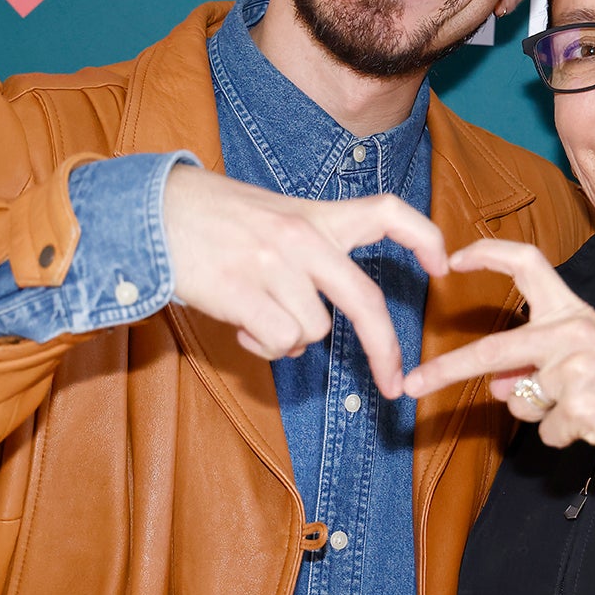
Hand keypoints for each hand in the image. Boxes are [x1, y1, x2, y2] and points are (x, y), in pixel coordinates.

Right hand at [162, 166, 446, 394]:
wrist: (151, 210)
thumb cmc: (211, 220)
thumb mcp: (272, 217)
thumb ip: (310, 253)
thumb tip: (327, 316)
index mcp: (315, 215)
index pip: (386, 211)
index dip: (423, 236)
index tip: (443, 265)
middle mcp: (302, 237)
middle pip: (365, 300)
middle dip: (385, 349)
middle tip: (394, 384)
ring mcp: (273, 263)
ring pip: (312, 332)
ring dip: (288, 339)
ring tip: (254, 315)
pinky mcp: (241, 290)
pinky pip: (278, 341)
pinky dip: (263, 346)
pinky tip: (239, 324)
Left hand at [400, 239, 594, 469]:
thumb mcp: (588, 366)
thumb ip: (538, 368)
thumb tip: (494, 384)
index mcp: (574, 313)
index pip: (527, 264)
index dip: (486, 256)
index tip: (451, 262)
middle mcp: (573, 332)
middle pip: (494, 349)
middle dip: (447, 370)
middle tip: (414, 384)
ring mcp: (577, 369)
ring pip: (524, 403)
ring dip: (544, 416)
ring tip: (587, 411)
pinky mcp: (582, 406)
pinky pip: (546, 431)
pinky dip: (564, 437)